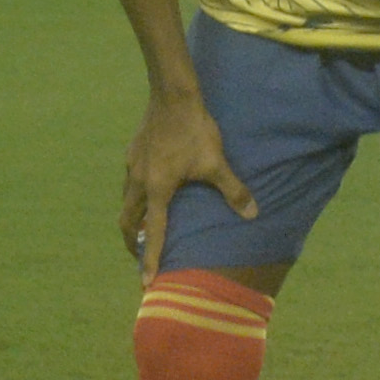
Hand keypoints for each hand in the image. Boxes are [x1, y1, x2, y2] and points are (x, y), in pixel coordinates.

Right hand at [121, 88, 256, 269]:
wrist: (172, 96)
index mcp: (157, 190)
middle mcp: (138, 182)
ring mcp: (132, 166)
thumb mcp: (216, 163)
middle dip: (132, 241)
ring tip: (142, 228)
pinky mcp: (133, 152)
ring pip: (126, 201)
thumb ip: (233, 191)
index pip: (153, 233)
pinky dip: (136, 196)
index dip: (150, 260)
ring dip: (132, 218)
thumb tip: (253, 214)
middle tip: (139, 256)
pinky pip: (130, 182)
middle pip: (128, 221)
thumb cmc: (195, 131)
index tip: (145, 283)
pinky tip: (149, 190)